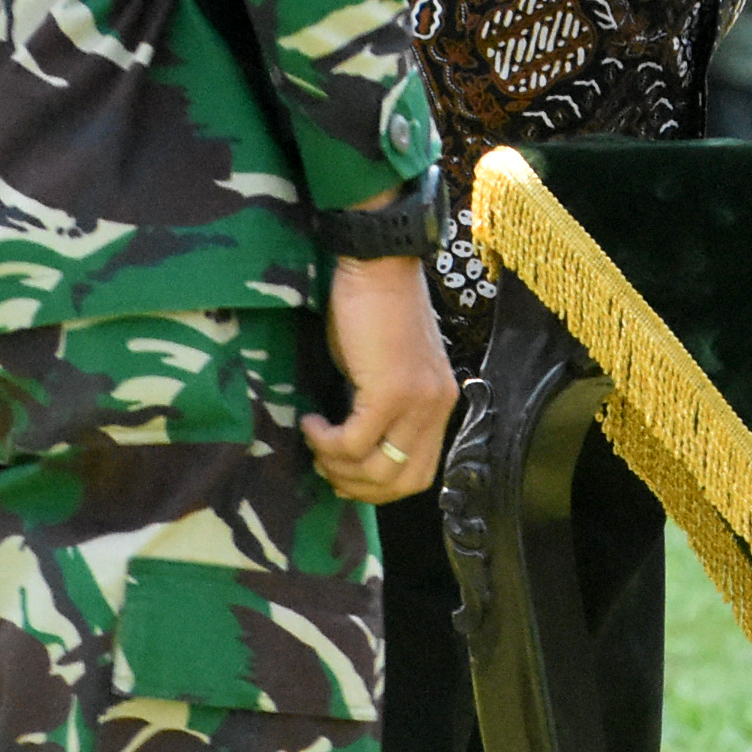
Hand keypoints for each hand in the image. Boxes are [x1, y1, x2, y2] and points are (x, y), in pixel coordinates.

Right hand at [304, 249, 456, 502]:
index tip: (343, 473)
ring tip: (316, 439)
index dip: (378, 489)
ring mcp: (419, 401)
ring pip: (377, 469)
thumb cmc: (372, 309)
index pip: (420, 475)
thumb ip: (381, 410)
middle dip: (356, 487)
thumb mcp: (384, 369)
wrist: (377, 262)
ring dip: (336, 465)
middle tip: (324, 464)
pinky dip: (326, 442)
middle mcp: (438, 407)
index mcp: (440, 403)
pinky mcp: (393, 390)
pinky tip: (311, 421)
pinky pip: (355, 443)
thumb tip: (351, 453)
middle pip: (402, 483)